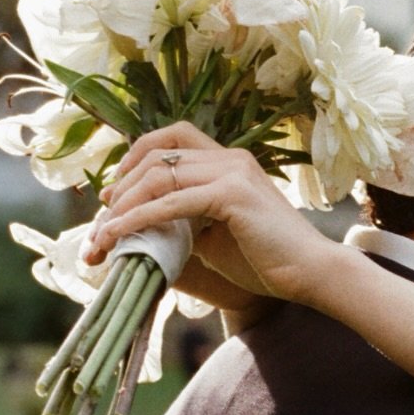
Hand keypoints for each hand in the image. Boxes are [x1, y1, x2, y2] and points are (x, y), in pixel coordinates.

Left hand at [85, 122, 344, 310]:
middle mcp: (230, 158)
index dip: (135, 159)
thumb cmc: (269, 263)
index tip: (114, 192)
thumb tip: (146, 229)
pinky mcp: (231, 195)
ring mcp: (232, 172)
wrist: (312, 275)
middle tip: (101, 216)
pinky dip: (140, 217)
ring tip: (105, 231)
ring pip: (159, 175)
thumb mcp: (217, 238)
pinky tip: (120, 233)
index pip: (172, 139)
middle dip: (121, 183)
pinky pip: (172, 202)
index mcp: (230, 162)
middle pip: (157, 154)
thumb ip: (186, 223)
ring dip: (124, 203)